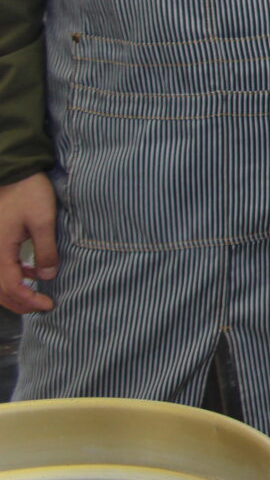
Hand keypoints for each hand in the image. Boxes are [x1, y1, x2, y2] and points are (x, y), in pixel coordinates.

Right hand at [0, 172, 57, 314]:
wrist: (14, 172)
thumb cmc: (29, 193)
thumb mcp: (44, 221)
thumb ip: (45, 250)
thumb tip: (47, 276)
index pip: (11, 287)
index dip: (29, 300)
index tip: (49, 304)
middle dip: (19, 302)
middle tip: (42, 306)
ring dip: (14, 292)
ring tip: (37, 295)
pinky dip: (12, 276)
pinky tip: (31, 272)